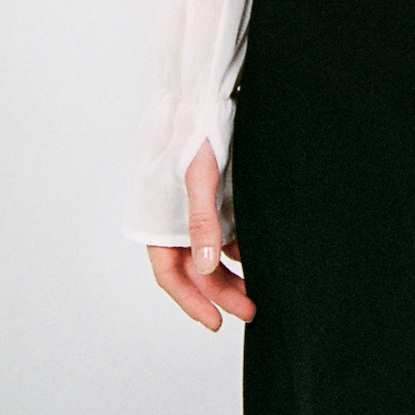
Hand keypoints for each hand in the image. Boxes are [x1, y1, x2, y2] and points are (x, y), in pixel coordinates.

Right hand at [146, 138, 256, 330]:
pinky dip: (235, 245)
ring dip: (229, 272)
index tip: (216, 322)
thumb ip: (202, 222)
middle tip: (250, 309)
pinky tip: (256, 254)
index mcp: (157, 220)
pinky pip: (221, 229)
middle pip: (194, 268)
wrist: (204, 92)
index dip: (192, 301)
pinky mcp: (210, 194)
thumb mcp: (200, 177)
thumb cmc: (195, 130)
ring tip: (257, 289)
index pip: (170, 274)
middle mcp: (171, 218)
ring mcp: (191, 207)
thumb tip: (205, 267)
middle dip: (219, 291)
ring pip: (208, 251)